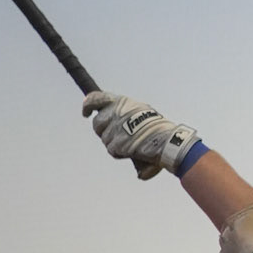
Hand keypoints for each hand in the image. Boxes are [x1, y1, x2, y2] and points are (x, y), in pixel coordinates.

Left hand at [82, 92, 205, 180]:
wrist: (167, 140)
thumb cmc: (157, 128)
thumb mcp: (140, 112)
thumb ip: (124, 114)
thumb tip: (112, 123)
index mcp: (121, 102)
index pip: (96, 98)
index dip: (88, 105)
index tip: (85, 112)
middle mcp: (115, 113)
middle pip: (97, 123)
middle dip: (104, 131)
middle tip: (118, 135)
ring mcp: (115, 129)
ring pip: (105, 139)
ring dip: (115, 144)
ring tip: (133, 143)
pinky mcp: (117, 143)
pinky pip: (113, 151)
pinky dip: (121, 153)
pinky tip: (134, 151)